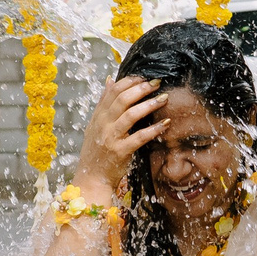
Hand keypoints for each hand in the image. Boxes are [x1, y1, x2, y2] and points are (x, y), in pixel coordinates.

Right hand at [70, 76, 166, 197]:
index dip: (129, 81)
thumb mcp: (95, 125)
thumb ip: (103, 103)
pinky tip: (165, 124)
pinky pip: (139, 138)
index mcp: (98, 116)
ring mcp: (111, 138)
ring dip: (150, 105)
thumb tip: (109, 80)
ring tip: (164, 98)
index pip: (113, 91)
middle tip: (157, 83)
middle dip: (141, 88)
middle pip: (122, 99)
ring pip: (131, 115)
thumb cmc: (96, 152)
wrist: (91, 179)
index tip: (144, 77)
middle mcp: (103, 125)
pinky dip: (153, 130)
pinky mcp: (120, 152)